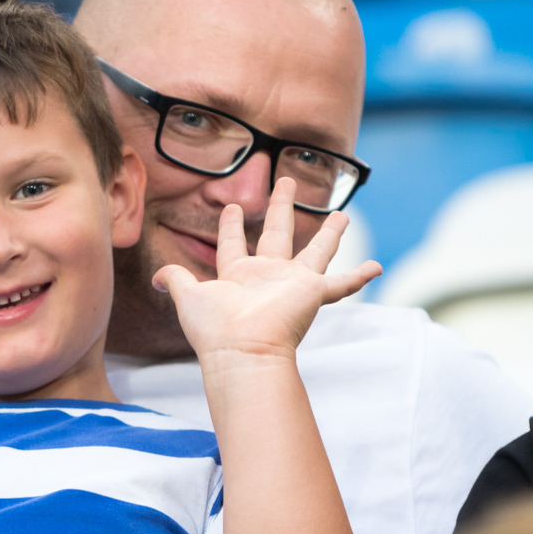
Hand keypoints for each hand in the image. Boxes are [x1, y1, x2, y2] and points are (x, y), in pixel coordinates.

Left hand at [152, 178, 380, 363]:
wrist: (240, 353)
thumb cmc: (214, 330)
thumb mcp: (188, 297)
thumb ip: (174, 280)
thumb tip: (156, 276)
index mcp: (237, 275)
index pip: (234, 243)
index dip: (232, 225)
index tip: (233, 205)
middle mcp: (268, 276)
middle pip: (277, 233)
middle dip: (281, 206)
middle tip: (285, 180)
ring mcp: (293, 284)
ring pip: (316, 250)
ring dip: (329, 233)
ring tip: (343, 213)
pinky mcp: (312, 293)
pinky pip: (341, 285)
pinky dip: (359, 277)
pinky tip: (376, 267)